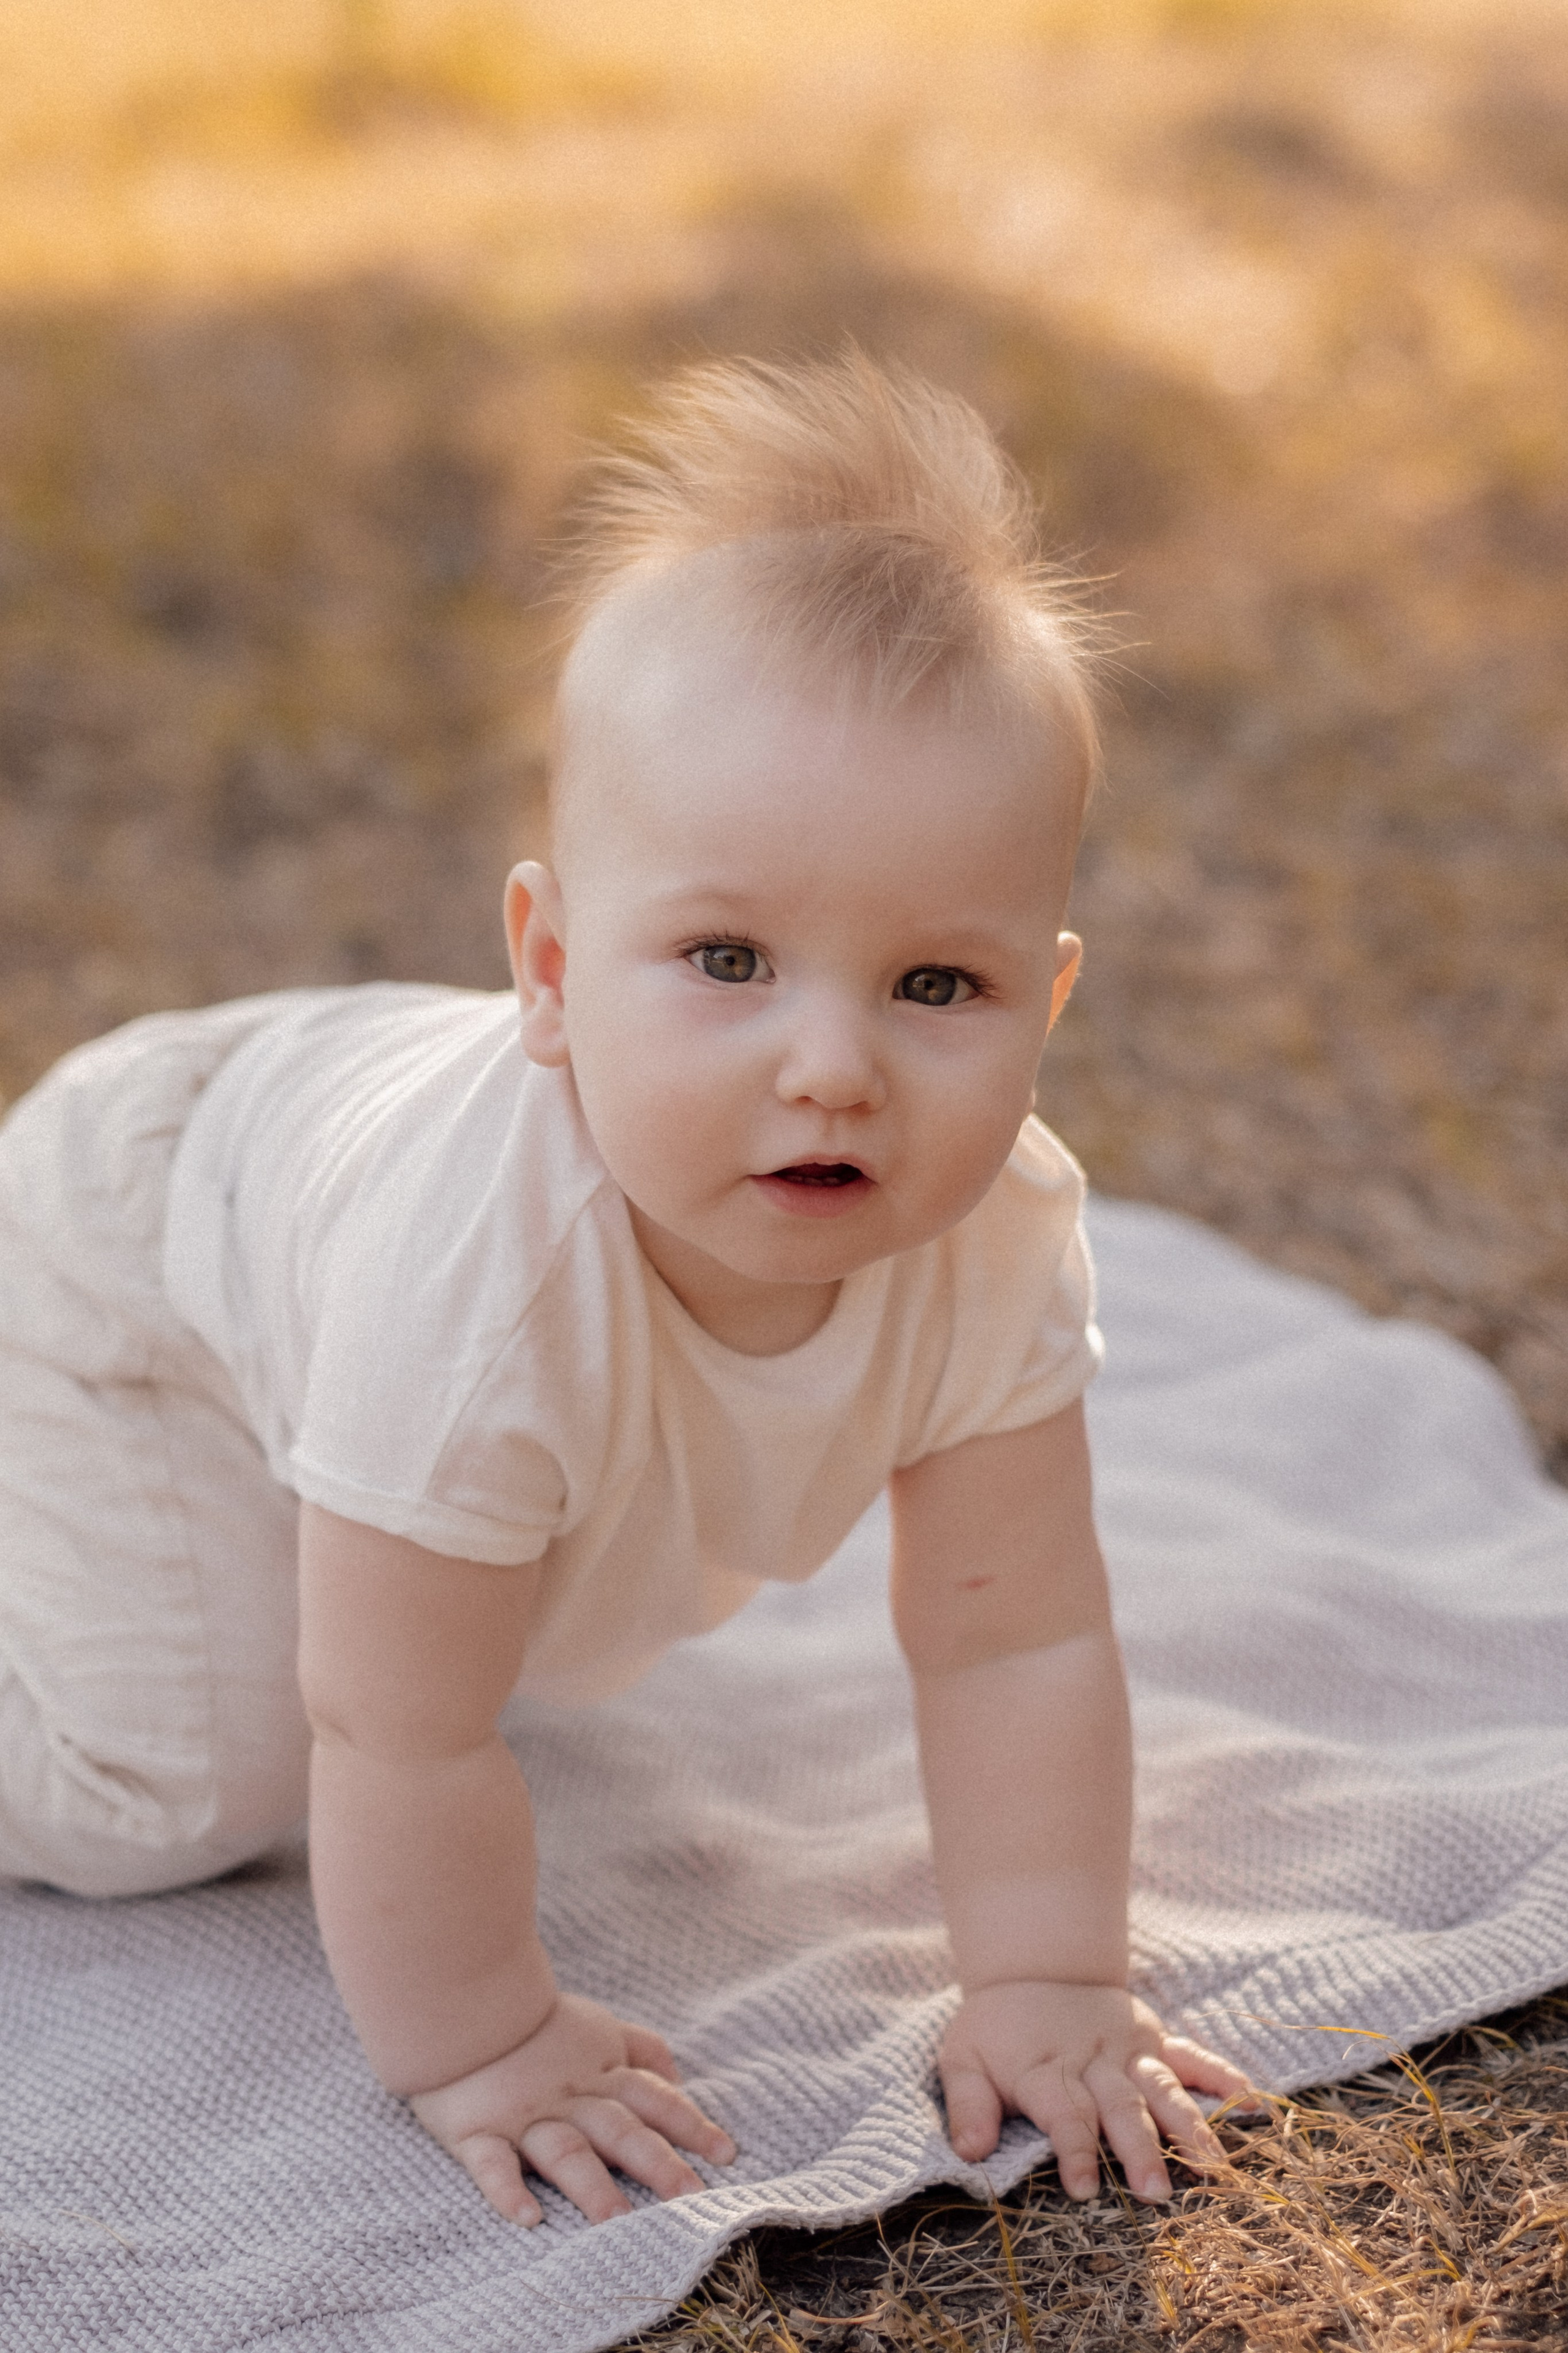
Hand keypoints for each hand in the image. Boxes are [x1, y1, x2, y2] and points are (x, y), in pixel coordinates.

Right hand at [409, 1992, 735, 2225]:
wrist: (462, 1997)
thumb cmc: (532, 2019)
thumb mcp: (596, 2024)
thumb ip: (639, 2049)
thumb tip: (679, 2079)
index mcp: (597, 2071)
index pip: (652, 2098)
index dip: (690, 2123)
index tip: (726, 2155)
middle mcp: (568, 2096)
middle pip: (619, 2128)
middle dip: (656, 2163)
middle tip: (690, 2200)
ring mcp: (522, 2115)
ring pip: (563, 2150)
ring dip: (592, 2186)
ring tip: (619, 2224)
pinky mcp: (475, 2130)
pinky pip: (491, 2163)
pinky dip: (506, 2190)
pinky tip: (526, 2218)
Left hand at [939, 1981, 1253, 2201]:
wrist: (1032, 1964)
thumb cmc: (995, 2026)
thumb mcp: (961, 2056)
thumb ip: (967, 2104)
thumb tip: (969, 2152)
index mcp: (1045, 2068)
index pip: (1064, 2114)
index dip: (1073, 2151)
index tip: (1084, 2190)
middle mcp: (1092, 2060)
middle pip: (1120, 2108)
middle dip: (1139, 2150)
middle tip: (1157, 2193)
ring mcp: (1128, 2048)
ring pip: (1162, 2088)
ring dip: (1187, 2126)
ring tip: (1213, 2166)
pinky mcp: (1153, 2037)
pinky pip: (1191, 2055)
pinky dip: (1221, 2076)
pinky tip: (1251, 2101)